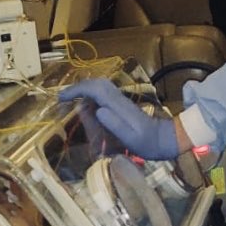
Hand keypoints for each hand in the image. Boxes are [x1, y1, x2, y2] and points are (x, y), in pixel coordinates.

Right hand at [58, 78, 178, 159]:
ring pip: (100, 86)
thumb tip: (98, 111)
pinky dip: (91, 95)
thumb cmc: (147, 142)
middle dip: (78, 87)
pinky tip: (86, 106)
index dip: (76, 90)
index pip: (94, 89)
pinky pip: (103, 94)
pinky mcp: (122, 105)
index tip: (61, 98)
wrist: (164, 139)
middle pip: (96, 83)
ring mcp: (121, 100)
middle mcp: (118, 98)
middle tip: (63, 98)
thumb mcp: (131, 138)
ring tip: (70, 100)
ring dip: (84, 90)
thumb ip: (115, 124)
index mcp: (118, 105)